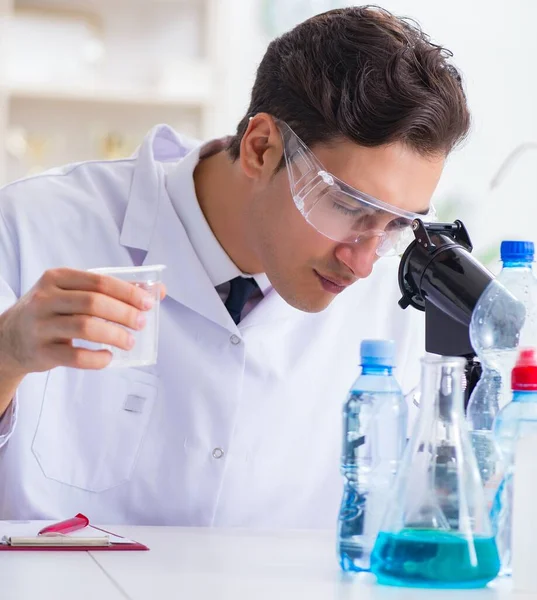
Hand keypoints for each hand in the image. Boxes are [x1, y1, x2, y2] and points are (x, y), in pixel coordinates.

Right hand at [0, 267, 166, 374]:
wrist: (9, 338)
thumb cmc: (53, 312)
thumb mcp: (74, 293)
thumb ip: (112, 291)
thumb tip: (158, 290)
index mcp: (57, 278)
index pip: (99, 281)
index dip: (127, 292)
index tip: (147, 304)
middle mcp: (46, 298)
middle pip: (94, 303)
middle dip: (124, 314)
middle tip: (141, 324)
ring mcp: (40, 325)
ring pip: (85, 327)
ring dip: (114, 335)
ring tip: (129, 342)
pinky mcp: (40, 352)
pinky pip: (74, 357)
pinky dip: (96, 359)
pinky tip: (108, 357)